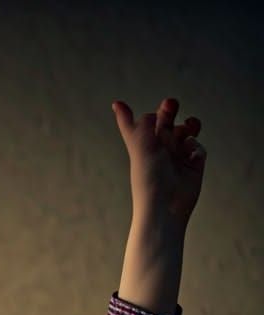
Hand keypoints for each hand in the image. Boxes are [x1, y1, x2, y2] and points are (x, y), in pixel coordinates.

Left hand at [112, 97, 206, 227]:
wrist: (166, 206)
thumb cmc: (150, 178)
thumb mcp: (142, 148)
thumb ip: (142, 126)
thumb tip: (133, 109)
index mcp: (141, 145)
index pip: (135, 126)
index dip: (126, 116)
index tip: (118, 105)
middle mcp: (158, 149)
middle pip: (166, 120)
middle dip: (169, 110)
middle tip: (171, 105)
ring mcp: (176, 155)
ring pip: (186, 130)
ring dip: (189, 126)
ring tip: (188, 129)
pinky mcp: (193, 164)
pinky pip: (198, 147)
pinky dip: (197, 149)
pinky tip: (193, 158)